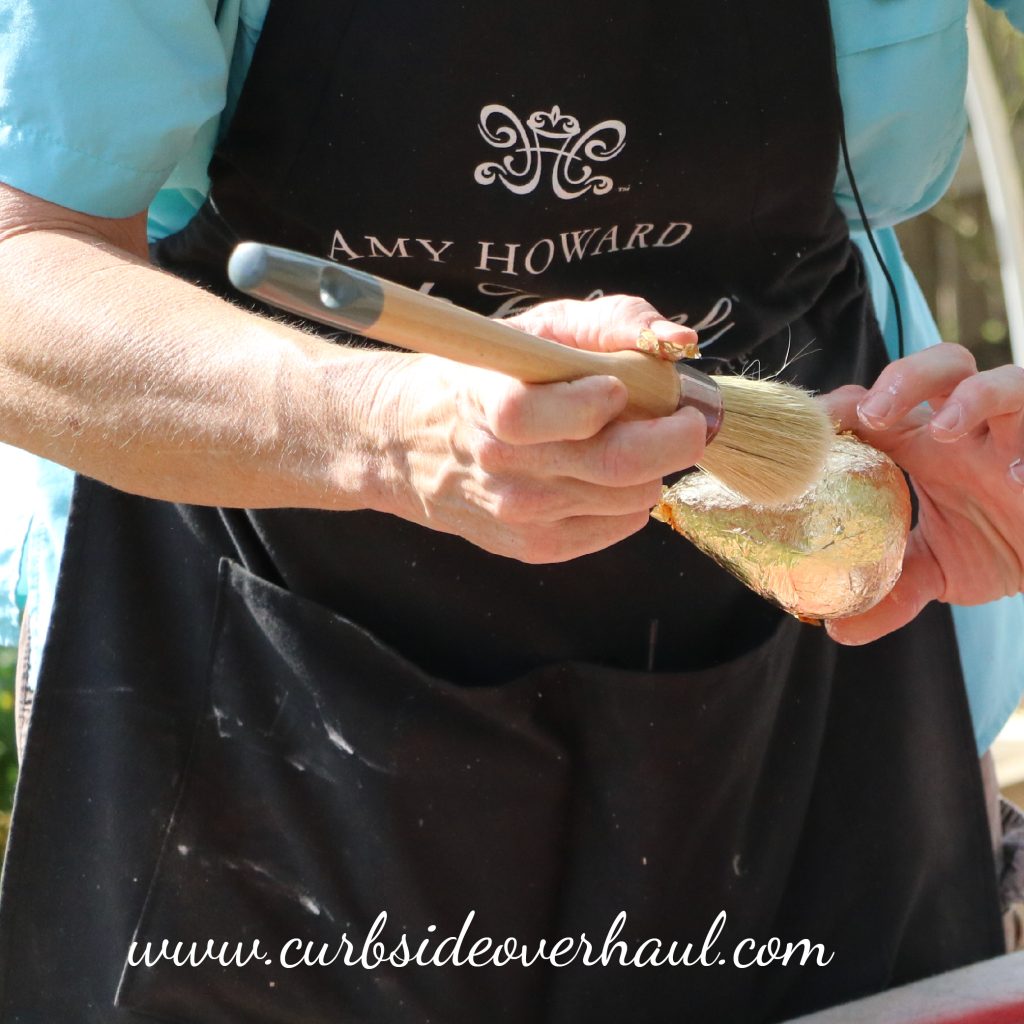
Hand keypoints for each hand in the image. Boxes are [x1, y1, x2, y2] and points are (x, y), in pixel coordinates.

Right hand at [363, 298, 705, 562]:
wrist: (408, 442)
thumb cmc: (486, 374)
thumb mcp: (533, 329)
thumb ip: (609, 321)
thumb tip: (679, 341)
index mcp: (491, 403)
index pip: (557, 414)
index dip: (601, 399)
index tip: (624, 384)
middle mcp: (503, 467)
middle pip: (616, 466)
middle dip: (673, 440)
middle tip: (688, 419)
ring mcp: (519, 514)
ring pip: (629, 498)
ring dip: (653, 467)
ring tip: (637, 440)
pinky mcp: (534, 547)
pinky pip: (618, 527)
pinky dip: (634, 498)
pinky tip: (612, 473)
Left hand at [821, 343, 1023, 643]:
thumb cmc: (1001, 547)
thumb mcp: (938, 573)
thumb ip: (890, 596)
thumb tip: (837, 629)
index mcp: (924, 445)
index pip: (877, 406)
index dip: (843, 408)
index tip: (812, 431)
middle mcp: (969, 429)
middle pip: (937, 367)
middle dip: (903, 378)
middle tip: (870, 414)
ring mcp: (1017, 432)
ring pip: (1001, 379)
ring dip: (971, 395)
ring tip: (941, 431)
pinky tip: (1018, 473)